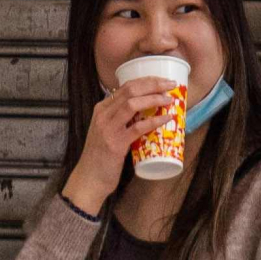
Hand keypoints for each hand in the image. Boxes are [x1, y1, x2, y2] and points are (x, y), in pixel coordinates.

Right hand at [59, 77, 183, 218]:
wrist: (89, 179)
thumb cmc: (101, 157)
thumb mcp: (107, 131)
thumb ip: (120, 120)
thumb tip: (144, 112)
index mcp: (101, 109)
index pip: (125, 86)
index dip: (146, 81)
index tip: (162, 80)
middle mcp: (103, 114)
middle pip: (130, 90)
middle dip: (152, 84)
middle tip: (170, 84)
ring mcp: (108, 128)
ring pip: (132, 104)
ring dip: (153, 98)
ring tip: (169, 98)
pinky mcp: (115, 144)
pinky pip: (138, 127)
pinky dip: (154, 121)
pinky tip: (166, 118)